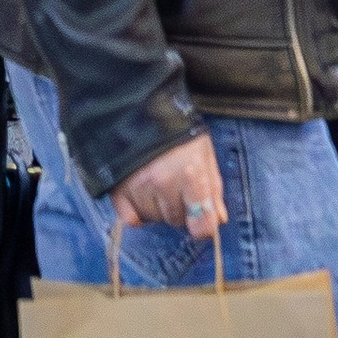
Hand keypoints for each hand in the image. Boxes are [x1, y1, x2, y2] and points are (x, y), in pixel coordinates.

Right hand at [110, 134, 226, 237]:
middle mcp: (163, 182)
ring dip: (159, 209)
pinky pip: (131, 220)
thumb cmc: (178, 133)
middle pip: (176, 220)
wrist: (139, 111)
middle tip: (176, 187)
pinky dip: (137, 214)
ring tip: (158, 185)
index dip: (204, 226)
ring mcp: (139, 187)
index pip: (201, 223)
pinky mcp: (118, 190)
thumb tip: (219, 219)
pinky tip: (142, 197)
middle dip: (180, 209)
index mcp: (191, 173)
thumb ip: (213, 188)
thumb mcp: (204, 154)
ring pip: (155, 219)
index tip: (203, 222)